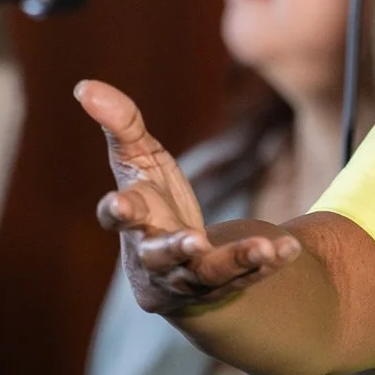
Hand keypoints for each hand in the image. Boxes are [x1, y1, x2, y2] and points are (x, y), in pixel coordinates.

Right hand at [77, 80, 301, 314]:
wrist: (181, 265)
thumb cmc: (153, 201)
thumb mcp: (140, 160)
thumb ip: (120, 124)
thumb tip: (85, 86)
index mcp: (133, 221)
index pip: (117, 217)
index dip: (117, 211)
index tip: (120, 204)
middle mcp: (155, 256)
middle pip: (160, 257)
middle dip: (175, 249)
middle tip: (193, 241)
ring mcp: (189, 276)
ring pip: (210, 273)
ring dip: (236, 259)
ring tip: (262, 247)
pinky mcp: (223, 288)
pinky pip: (247, 278)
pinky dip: (268, 263)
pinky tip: (289, 248)